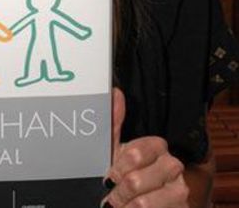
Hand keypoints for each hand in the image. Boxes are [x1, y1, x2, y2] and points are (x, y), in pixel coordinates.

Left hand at [102, 88, 188, 207]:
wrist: (131, 203)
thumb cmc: (122, 176)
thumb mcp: (113, 151)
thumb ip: (114, 124)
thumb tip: (115, 92)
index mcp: (155, 147)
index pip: (137, 153)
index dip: (119, 167)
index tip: (108, 176)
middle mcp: (172, 165)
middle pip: (137, 179)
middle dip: (119, 191)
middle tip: (111, 194)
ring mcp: (179, 189)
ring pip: (143, 201)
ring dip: (124, 206)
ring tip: (118, 205)